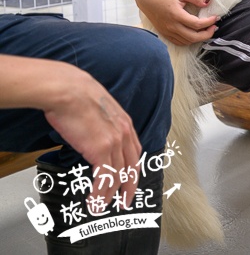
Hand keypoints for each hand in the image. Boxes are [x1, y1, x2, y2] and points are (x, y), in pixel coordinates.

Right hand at [42, 65, 142, 208]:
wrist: (68, 90)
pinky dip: (100, 192)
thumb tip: (92, 133)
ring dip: (109, 195)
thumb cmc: (76, 95)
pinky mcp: (101, 149)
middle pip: (132, 166)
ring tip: (101, 207)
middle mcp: (124, 133)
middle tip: (125, 201)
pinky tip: (94, 200)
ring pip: (118, 175)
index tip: (130, 180)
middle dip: (129, 187)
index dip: (132, 169)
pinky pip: (104, 176)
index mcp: (124, 123)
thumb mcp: (98, 109)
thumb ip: (101, 123)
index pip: (134, 152)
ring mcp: (114, 141)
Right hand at [125, 0, 217, 45]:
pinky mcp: (165, 34)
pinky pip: (179, 42)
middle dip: (207, 34)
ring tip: (207, 30)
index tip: (216, 17)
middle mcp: (172, 26)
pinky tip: (195, 34)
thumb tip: (208, 2)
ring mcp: (167, 32)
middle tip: (214, 27)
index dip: (209, 22)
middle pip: (193, 37)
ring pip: (187, 42)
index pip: (197, 24)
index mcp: (176, 15)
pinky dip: (189, 41)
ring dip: (199, 38)